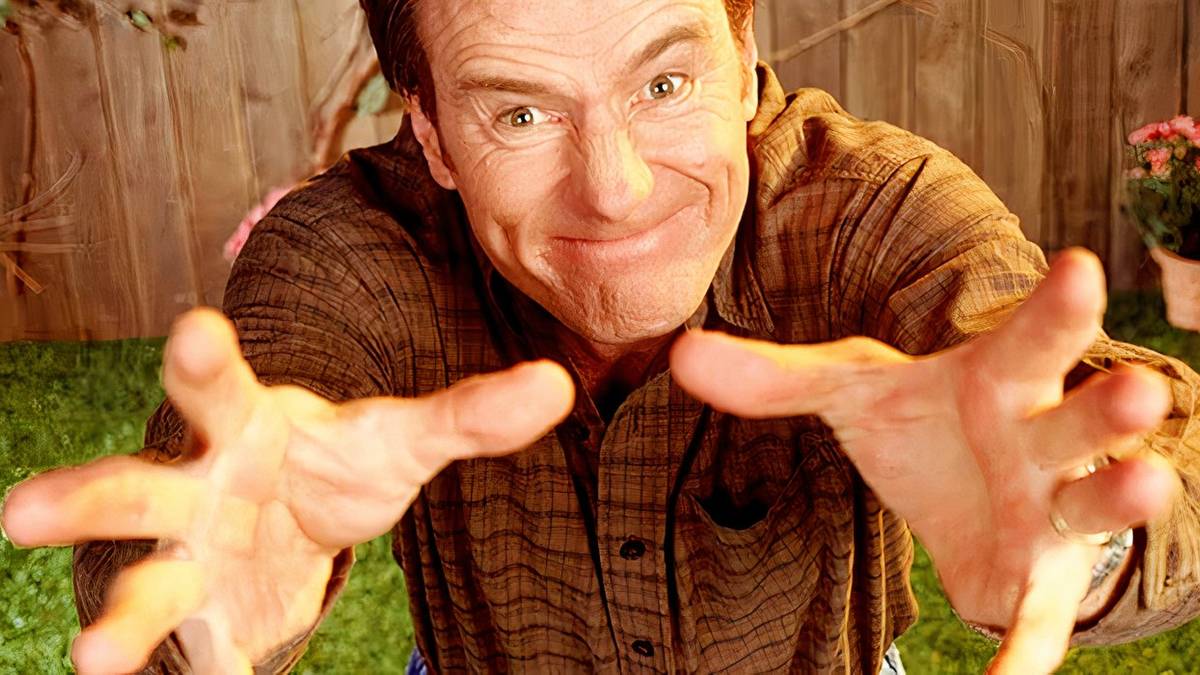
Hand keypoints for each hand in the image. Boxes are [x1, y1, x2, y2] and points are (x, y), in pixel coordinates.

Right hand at [1, 308, 572, 673]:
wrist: (297, 519)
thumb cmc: (335, 461)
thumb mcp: (402, 437)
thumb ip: (468, 414)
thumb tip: (558, 385)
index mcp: (246, 424)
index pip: (216, 384)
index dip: (199, 359)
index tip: (190, 329)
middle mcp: (198, 487)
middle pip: (138, 485)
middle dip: (88, 495)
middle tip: (25, 512)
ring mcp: (191, 559)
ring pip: (143, 580)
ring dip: (116, 614)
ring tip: (94, 657)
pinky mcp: (205, 621)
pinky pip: (194, 653)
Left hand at [669, 248, 1181, 673]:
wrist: (964, 496)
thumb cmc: (924, 424)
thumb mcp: (850, 392)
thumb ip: (774, 378)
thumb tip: (678, 354)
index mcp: (998, 382)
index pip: (1029, 339)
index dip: (1054, 307)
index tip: (1081, 265)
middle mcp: (1040, 442)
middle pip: (1080, 420)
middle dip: (1109, 407)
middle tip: (1135, 385)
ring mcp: (1049, 514)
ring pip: (1092, 504)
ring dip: (1118, 497)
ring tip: (1147, 482)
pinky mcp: (1033, 583)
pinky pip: (1037, 624)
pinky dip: (1023, 653)